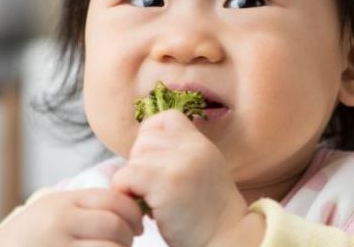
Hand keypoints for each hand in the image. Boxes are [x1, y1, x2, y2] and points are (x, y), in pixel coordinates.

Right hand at [0, 188, 143, 246]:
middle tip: (127, 245)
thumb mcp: (51, 213)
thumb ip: (85, 208)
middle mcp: (59, 222)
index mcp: (61, 203)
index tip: (138, 227)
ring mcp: (57, 246)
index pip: (113, 200)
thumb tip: (132, 210)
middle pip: (115, 225)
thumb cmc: (28, 241)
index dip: (134, 214)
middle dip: (129, 238)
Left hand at [111, 110, 257, 246]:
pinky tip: (143, 210)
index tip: (154, 164)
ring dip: (133, 182)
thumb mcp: (201, 174)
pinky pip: (126, 176)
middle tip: (154, 191)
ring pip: (134, 159)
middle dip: (140, 164)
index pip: (166, 118)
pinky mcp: (168, 182)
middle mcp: (194, 148)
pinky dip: (125, 192)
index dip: (151, 137)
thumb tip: (132, 154)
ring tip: (152, 203)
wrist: (228, 239)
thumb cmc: (207, 216)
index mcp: (201, 144)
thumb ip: (178, 157)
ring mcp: (182, 163)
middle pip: (144, 139)